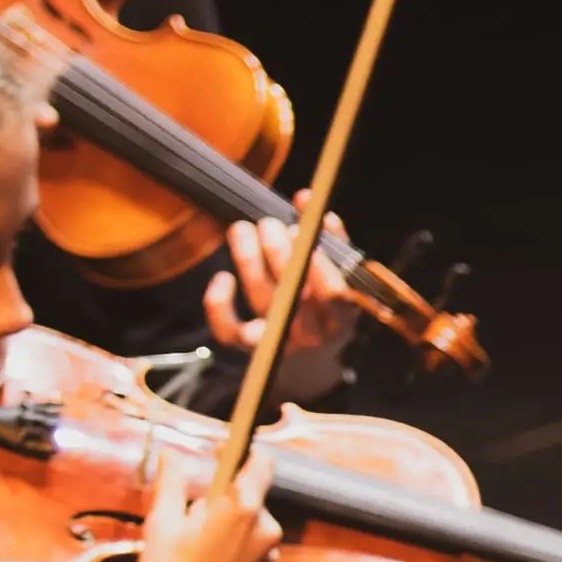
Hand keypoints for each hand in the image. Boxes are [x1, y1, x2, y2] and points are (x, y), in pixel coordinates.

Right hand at [110, 444, 284, 561]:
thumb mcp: (161, 521)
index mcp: (242, 509)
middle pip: (251, 498)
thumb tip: (171, 454)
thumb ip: (171, 481)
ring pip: (251, 527)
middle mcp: (266, 530)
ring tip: (195, 547)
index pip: (261, 464)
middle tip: (191, 514)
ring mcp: (270, 558)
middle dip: (225, 498)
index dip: (243, 452)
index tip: (224, 449)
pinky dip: (234, 551)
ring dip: (229, 527)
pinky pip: (252, 552)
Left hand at [200, 218, 366, 394]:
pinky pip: (229, 331)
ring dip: (248, 259)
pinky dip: (220, 305)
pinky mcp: (251, 350)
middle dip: (277, 252)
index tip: (301, 230)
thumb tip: (305, 199)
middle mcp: (313, 333)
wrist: (311, 363)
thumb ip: (329, 238)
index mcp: (341, 317)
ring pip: (261, 300)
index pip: (334, 294)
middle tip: (268, 223)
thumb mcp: (340, 276)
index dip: (317, 263)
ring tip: (242, 229)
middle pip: (293, 293)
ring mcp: (281, 343)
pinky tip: (223, 278)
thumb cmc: (326, 306)